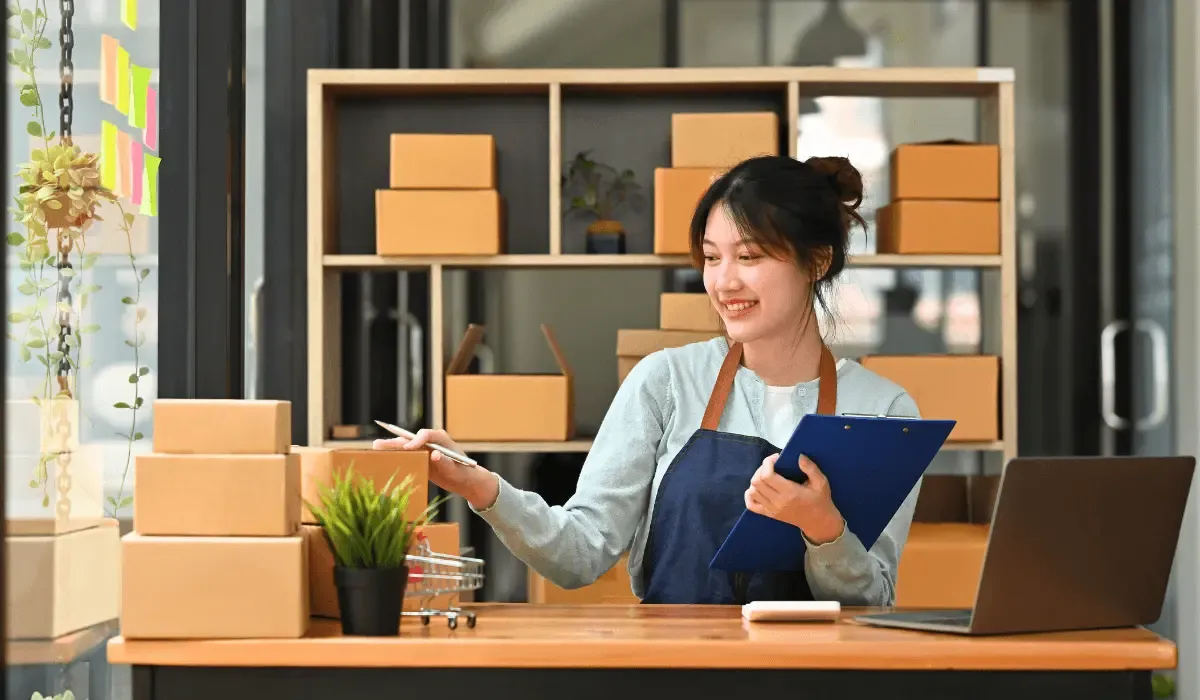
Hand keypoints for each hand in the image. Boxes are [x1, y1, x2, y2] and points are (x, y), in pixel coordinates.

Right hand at [373, 429, 497, 509]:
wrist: (465, 480)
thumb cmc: (463, 472)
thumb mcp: (455, 469)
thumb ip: (445, 462)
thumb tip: (434, 455)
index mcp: (441, 438)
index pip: (425, 435)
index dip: (415, 440)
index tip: (408, 448)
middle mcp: (431, 441)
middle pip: (411, 439)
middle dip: (396, 441)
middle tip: (379, 444)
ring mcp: (424, 449)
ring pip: (406, 446)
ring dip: (392, 447)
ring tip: (376, 447)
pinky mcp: (421, 458)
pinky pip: (407, 455)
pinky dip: (396, 456)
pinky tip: (384, 458)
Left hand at [745, 453, 844, 544]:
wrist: (818, 521)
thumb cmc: (820, 500)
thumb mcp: (821, 482)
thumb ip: (811, 468)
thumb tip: (799, 456)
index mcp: (790, 493)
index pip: (767, 476)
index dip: (767, 463)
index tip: (776, 458)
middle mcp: (778, 502)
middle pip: (757, 482)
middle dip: (761, 469)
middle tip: (772, 466)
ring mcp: (772, 510)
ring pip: (752, 491)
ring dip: (756, 479)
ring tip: (767, 475)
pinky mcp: (769, 515)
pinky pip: (751, 505)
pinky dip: (750, 495)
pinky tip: (758, 489)